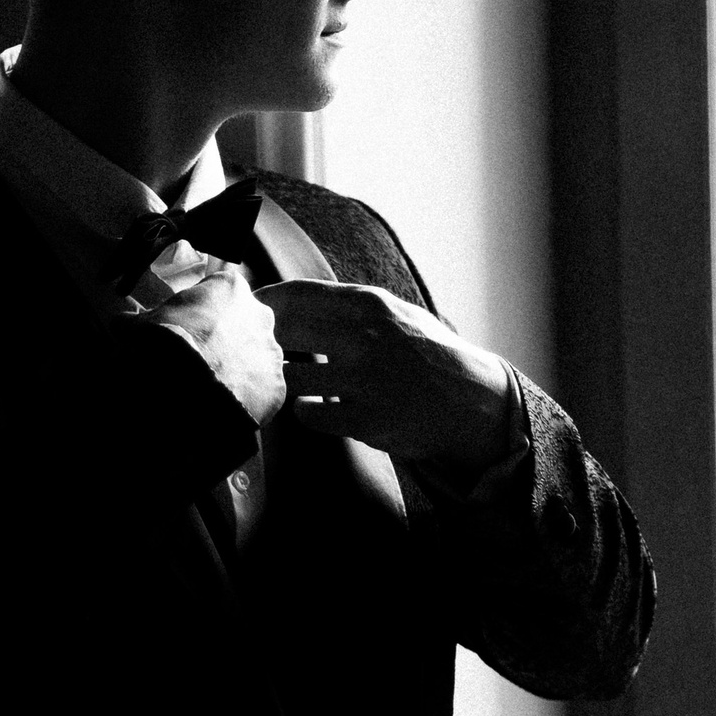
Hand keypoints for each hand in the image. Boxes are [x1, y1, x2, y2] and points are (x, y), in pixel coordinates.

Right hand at [146, 259, 287, 424]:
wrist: (188, 391)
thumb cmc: (165, 345)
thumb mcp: (140, 326)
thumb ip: (133, 320)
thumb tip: (118, 322)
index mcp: (229, 287)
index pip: (215, 292)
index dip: (197, 312)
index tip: (184, 329)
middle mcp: (260, 314)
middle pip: (241, 323)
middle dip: (223, 337)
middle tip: (199, 357)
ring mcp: (272, 351)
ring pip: (253, 356)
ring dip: (236, 366)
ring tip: (210, 385)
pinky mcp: (277, 385)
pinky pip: (260, 389)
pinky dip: (245, 396)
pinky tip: (224, 404)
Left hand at [259, 280, 513, 469]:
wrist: (470, 401)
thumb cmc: (426, 354)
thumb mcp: (394, 314)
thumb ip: (346, 305)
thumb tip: (284, 300)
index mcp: (369, 305)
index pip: (296, 295)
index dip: (262, 303)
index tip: (245, 311)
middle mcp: (365, 338)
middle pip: (283, 333)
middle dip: (261, 342)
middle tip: (254, 350)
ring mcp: (364, 381)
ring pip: (290, 377)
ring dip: (283, 381)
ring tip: (290, 381)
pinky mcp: (364, 420)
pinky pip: (307, 414)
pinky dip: (305, 412)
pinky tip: (316, 408)